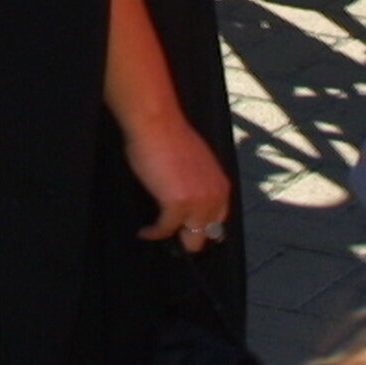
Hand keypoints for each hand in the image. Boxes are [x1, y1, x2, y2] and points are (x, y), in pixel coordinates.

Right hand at [126, 105, 234, 251]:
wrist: (157, 123)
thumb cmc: (170, 137)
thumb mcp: (197, 165)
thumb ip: (199, 185)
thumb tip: (188, 200)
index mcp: (221, 186)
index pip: (218, 220)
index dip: (202, 229)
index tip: (187, 232)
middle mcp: (215, 196)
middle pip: (207, 235)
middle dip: (190, 240)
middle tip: (172, 241)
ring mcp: (198, 202)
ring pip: (191, 240)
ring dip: (172, 239)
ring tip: (157, 236)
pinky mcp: (177, 205)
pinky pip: (165, 229)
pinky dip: (153, 233)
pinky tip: (144, 232)